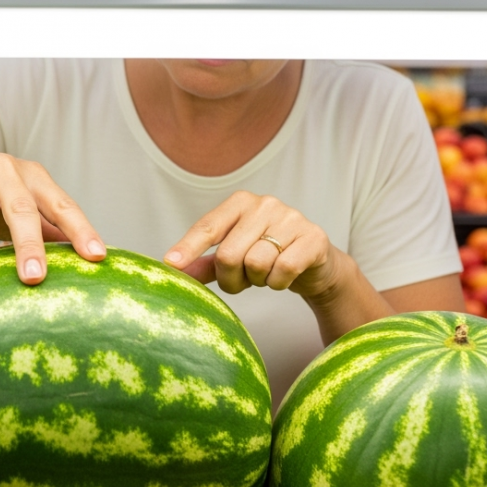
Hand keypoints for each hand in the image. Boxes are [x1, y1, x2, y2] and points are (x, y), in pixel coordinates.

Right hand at [0, 146, 105, 283]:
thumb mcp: (22, 203)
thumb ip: (50, 227)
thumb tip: (86, 258)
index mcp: (34, 177)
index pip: (63, 206)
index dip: (81, 231)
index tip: (97, 256)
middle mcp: (6, 168)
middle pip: (22, 214)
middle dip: (29, 248)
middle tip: (34, 278)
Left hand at [164, 191, 340, 300]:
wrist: (315, 264)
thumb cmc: (267, 256)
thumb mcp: (234, 258)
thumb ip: (205, 263)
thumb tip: (172, 270)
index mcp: (240, 203)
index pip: (208, 227)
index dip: (188, 248)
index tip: (171, 264)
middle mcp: (264, 204)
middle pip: (228, 254)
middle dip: (230, 278)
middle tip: (242, 281)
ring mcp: (290, 218)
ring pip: (255, 264)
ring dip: (257, 281)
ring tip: (266, 274)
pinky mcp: (313, 237)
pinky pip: (282, 270)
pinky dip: (278, 283)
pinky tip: (284, 276)